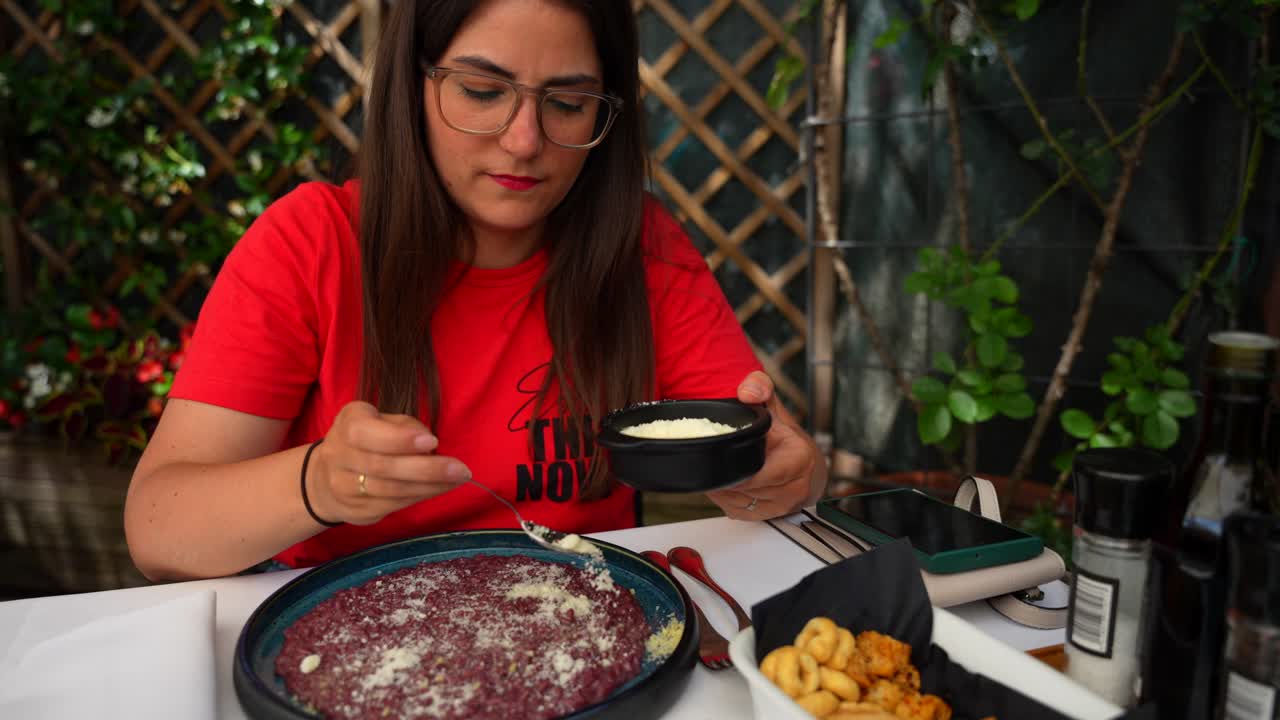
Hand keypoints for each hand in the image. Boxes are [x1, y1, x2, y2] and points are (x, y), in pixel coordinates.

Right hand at [307, 401, 471, 525]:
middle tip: (460, 469)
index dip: (399, 439)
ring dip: (429, 486)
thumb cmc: (367, 440)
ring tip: (457, 480)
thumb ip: (403, 427)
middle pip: (382, 466)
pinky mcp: (355, 510)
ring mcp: (343, 487)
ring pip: (390, 491)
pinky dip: (420, 497)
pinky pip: (392, 505)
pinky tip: (440, 489)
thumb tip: (429, 443)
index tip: (432, 441)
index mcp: (347, 425)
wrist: (325, 477)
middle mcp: (338, 455)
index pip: (366, 433)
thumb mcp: (380, 420)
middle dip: (426, 469)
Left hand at [706, 371, 826, 519]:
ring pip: (738, 503)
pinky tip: (727, 483)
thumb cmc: (785, 435)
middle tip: (713, 461)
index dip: (735, 470)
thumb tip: (747, 392)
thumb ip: (758, 387)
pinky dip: (726, 499)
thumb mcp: (771, 405)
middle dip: (726, 477)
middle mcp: (796, 486)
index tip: (718, 461)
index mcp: (798, 458)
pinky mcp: (769, 517)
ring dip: (723, 489)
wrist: (804, 461)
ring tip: (720, 470)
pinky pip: (737, 511)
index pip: (758, 474)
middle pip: (745, 490)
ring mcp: (783, 505)